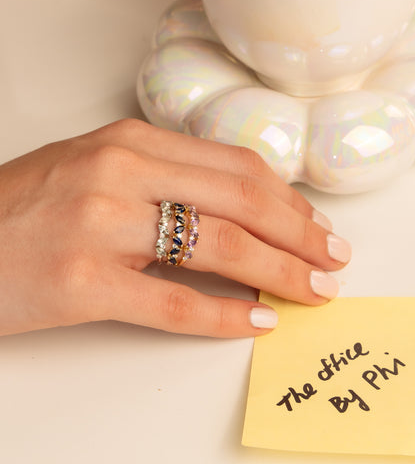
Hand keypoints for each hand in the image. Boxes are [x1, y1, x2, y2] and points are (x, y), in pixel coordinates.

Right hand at [0, 120, 350, 337]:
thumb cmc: (23, 209)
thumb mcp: (95, 168)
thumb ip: (162, 178)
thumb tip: (239, 210)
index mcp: (129, 141)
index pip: (235, 165)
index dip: (289, 200)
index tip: (317, 226)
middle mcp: (121, 171)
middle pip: (242, 200)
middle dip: (301, 234)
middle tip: (335, 261)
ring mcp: (100, 223)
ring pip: (220, 246)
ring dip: (281, 271)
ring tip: (314, 291)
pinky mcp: (81, 281)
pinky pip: (173, 302)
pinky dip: (225, 316)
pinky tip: (258, 322)